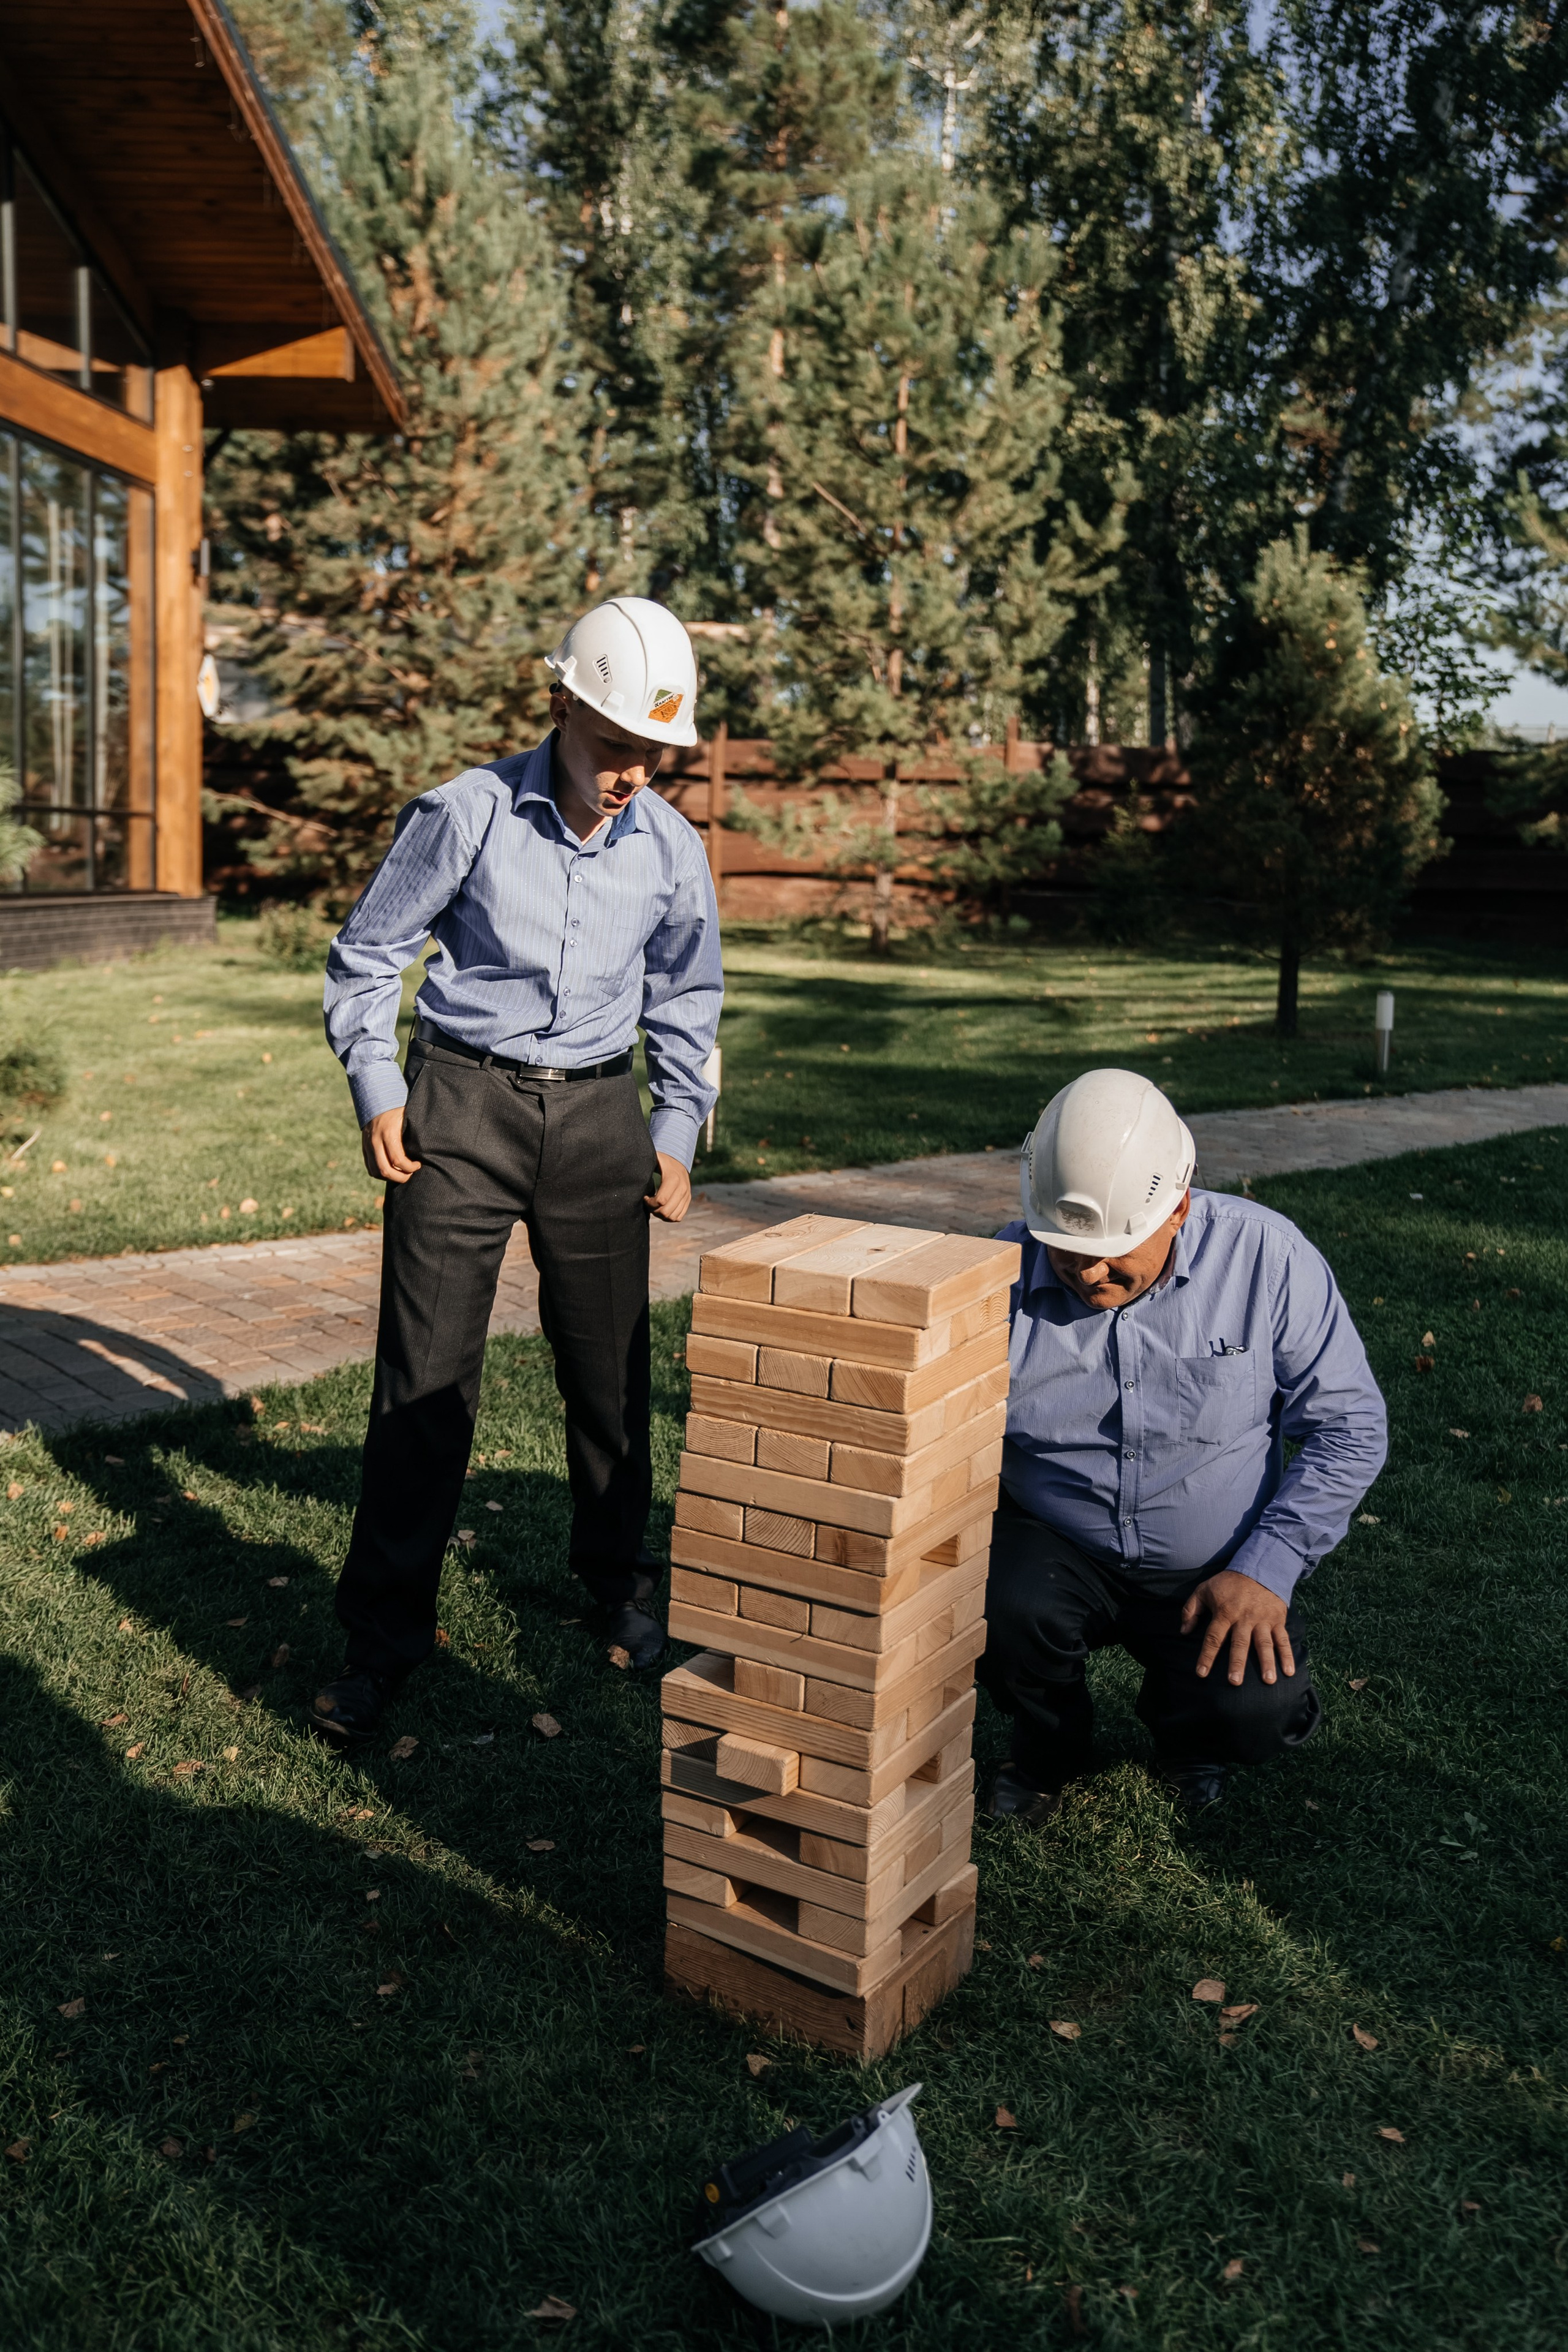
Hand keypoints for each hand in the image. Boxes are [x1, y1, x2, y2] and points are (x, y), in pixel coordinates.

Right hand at [361, 1107, 421, 1185]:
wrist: (376, 1098)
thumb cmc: (397, 1107)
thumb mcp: (407, 1117)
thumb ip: (413, 1133)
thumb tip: (426, 1149)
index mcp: (388, 1133)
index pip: (398, 1160)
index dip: (410, 1168)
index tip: (418, 1165)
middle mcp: (375, 1140)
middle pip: (385, 1170)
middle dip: (400, 1177)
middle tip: (410, 1174)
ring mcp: (367, 1145)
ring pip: (375, 1171)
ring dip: (390, 1177)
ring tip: (402, 1173)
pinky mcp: (364, 1147)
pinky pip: (370, 1167)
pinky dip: (380, 1173)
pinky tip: (392, 1170)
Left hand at [644, 1152, 691, 1222]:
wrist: (678, 1159)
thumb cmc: (661, 1161)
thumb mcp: (653, 1159)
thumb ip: (644, 1165)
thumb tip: (632, 1173)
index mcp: (673, 1178)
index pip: (661, 1200)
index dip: (649, 1203)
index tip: (645, 1197)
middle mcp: (682, 1188)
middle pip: (666, 1211)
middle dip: (654, 1210)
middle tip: (649, 1203)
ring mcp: (686, 1195)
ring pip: (672, 1217)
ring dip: (661, 1215)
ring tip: (655, 1206)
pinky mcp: (687, 1200)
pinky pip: (678, 1217)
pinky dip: (669, 1216)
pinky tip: (662, 1208)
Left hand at [1181, 1568, 1295, 1686]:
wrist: (1259, 1568)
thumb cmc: (1228, 1583)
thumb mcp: (1204, 1590)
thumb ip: (1191, 1610)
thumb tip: (1183, 1632)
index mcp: (1224, 1612)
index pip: (1213, 1638)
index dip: (1206, 1656)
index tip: (1201, 1674)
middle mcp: (1244, 1618)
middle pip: (1239, 1643)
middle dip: (1237, 1663)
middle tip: (1234, 1682)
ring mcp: (1263, 1620)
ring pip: (1264, 1643)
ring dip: (1267, 1662)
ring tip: (1268, 1681)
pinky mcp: (1277, 1620)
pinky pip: (1283, 1639)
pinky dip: (1287, 1655)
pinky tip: (1289, 1671)